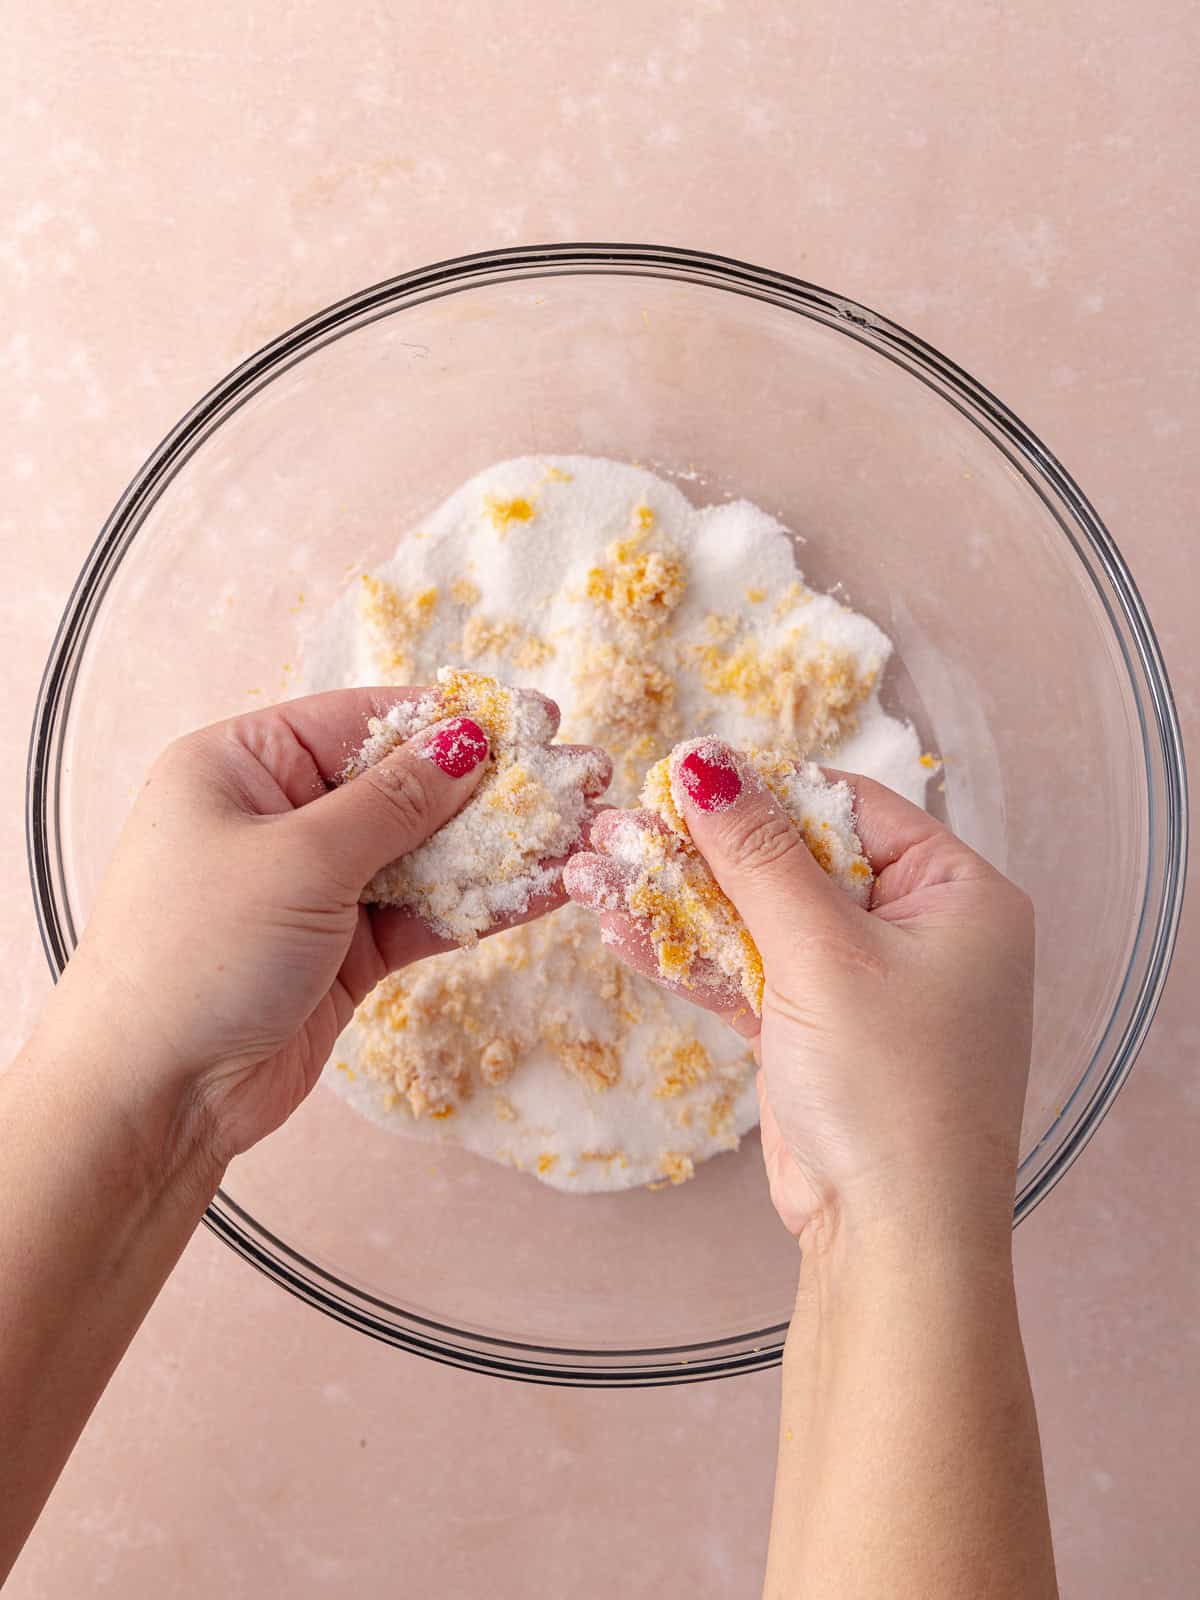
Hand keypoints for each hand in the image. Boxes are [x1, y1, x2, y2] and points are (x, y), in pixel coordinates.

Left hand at [49, 688, 605, 1171]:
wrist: (150, 1099)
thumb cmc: (197, 954)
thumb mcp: (298, 860)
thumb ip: (393, 802)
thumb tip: (466, 739)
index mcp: (241, 765)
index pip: (362, 721)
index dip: (451, 719)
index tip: (534, 719)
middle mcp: (278, 817)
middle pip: (404, 785)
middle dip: (492, 784)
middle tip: (582, 774)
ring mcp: (315, 888)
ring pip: (424, 853)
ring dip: (502, 846)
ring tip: (584, 829)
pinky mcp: (344, 952)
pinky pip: (423, 913)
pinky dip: (480, 903)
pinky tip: (548, 888)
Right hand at [564, 744, 1033, 1245]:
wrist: (892, 1240)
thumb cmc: (890, 1085)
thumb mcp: (823, 954)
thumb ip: (757, 856)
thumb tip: (704, 759)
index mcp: (956, 894)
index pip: (850, 808)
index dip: (764, 791)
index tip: (678, 777)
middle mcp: (916, 930)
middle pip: (793, 861)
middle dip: (701, 851)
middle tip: (616, 823)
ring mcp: (861, 984)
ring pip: (759, 919)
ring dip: (677, 902)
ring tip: (591, 871)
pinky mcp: (813, 1030)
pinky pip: (747, 973)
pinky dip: (688, 957)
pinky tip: (618, 928)